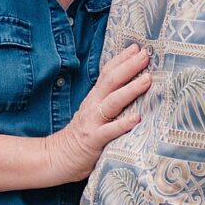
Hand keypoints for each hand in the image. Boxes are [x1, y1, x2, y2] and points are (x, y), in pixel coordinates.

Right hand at [43, 45, 151, 179]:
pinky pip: (109, 131)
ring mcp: (93, 122)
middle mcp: (93, 106)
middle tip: (146, 56)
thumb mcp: (94, 112)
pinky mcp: (94, 140)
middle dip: (129, 67)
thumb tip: (133, 87)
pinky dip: (123, 124)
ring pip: (113, 102)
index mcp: (95, 98)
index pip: (108, 73)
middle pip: (111, 81)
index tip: (138, 47)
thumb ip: (109, 100)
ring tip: (147, 80)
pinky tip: (137, 118)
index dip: (122, 59)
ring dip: (131, 90)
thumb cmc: (82, 135)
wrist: (58, 157)